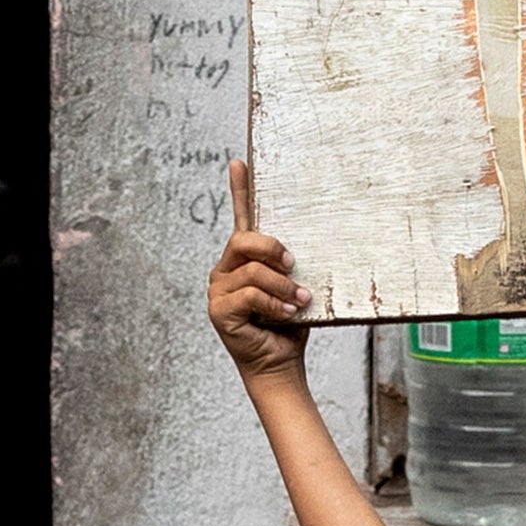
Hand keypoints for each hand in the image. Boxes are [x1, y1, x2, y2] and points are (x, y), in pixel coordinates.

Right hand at [209, 163, 314, 376]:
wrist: (280, 362)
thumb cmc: (289, 325)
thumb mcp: (296, 287)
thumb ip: (293, 268)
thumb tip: (306, 251)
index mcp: (244, 260)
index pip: (241, 219)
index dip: (239, 190)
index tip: (238, 163)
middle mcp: (226, 270)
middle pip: (244, 239)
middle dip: (273, 249)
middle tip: (294, 266)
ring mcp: (218, 290)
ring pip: (252, 271)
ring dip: (282, 286)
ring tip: (300, 300)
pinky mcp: (219, 311)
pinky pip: (249, 295)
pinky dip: (274, 304)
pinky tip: (288, 313)